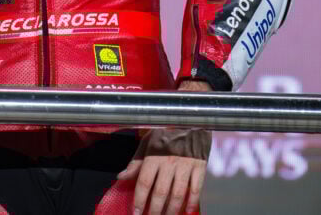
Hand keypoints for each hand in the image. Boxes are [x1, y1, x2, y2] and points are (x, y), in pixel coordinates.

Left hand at [118, 81, 211, 214]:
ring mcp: (186, 165)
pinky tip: (187, 211)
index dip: (139, 200)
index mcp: (153, 155)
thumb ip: (135, 161)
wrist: (190, 116)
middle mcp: (169, 162)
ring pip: (178, 194)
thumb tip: (121, 177)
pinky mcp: (200, 166)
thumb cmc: (165, 129)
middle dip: (154, 209)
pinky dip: (192, 202)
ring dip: (172, 209)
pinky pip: (196, 188)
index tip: (136, 212)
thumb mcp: (147, 141)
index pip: (144, 182)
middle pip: (161, 192)